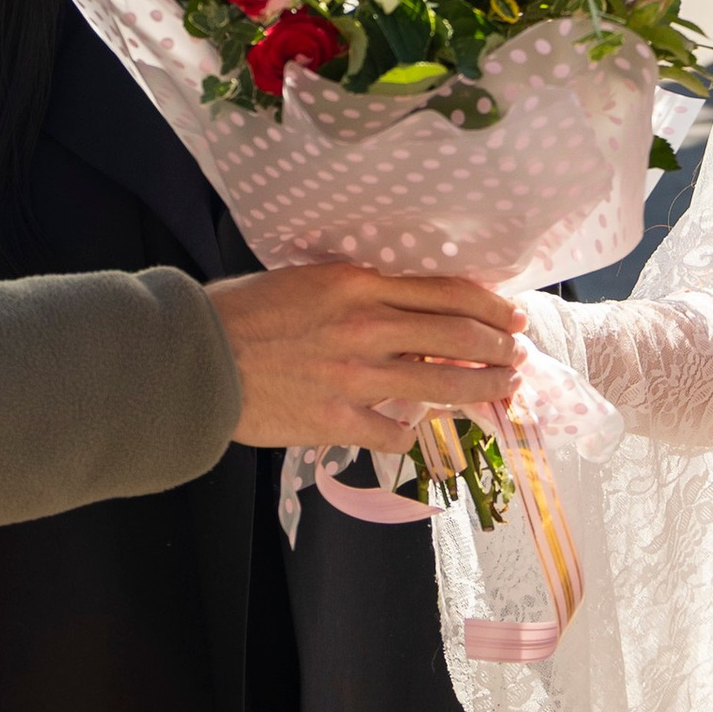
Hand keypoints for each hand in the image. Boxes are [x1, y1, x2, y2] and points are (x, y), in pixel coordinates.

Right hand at [208, 267, 522, 455]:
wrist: (194, 359)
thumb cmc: (239, 312)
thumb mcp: (305, 279)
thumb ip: (355, 290)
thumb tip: (400, 305)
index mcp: (358, 283)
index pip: (446, 292)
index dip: (490, 306)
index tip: (512, 315)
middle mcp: (368, 326)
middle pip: (459, 337)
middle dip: (499, 349)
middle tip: (518, 356)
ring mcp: (357, 377)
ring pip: (444, 385)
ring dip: (481, 389)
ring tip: (501, 390)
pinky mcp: (340, 420)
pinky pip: (397, 432)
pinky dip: (412, 432)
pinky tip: (416, 430)